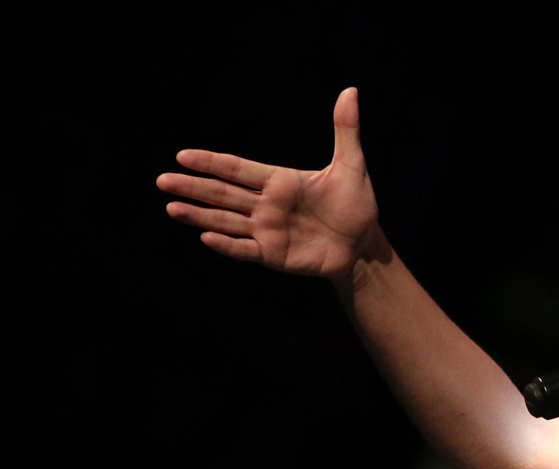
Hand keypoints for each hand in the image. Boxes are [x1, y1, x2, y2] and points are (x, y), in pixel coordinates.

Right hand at [156, 87, 378, 278]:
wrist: (364, 245)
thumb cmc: (356, 205)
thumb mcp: (352, 167)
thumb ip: (345, 131)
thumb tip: (351, 91)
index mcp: (279, 181)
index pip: (238, 169)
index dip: (211, 163)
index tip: (183, 156)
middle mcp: (266, 205)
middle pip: (223, 194)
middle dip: (193, 187)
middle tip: (162, 181)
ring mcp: (267, 231)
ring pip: (226, 221)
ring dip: (199, 215)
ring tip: (172, 207)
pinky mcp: (273, 255)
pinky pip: (246, 249)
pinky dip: (227, 245)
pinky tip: (206, 237)